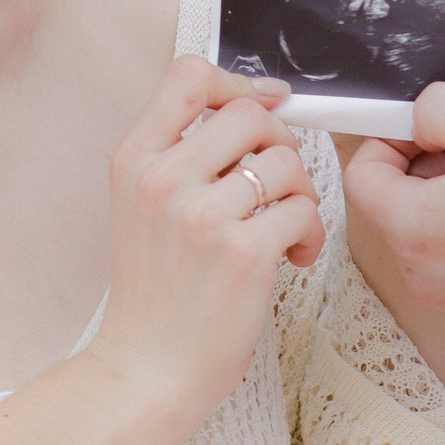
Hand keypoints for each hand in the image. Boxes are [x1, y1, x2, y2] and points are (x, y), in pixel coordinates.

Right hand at [91, 57, 325, 410]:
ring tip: (286, 228)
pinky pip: (304, 210)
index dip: (237, 82)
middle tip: (278, 184)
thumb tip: (258, 100)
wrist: (147, 369)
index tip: (263, 106)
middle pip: (250, 114)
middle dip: (279, 143)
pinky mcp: (244, 254)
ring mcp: (203, 217)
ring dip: (300, 193)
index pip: (188, 75)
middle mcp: (163, 181)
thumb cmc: (155, 291)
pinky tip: (294, 257)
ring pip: (286, 163)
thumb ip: (181, 153)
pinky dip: (311, 233)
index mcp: (133, 161)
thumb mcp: (140, 206)